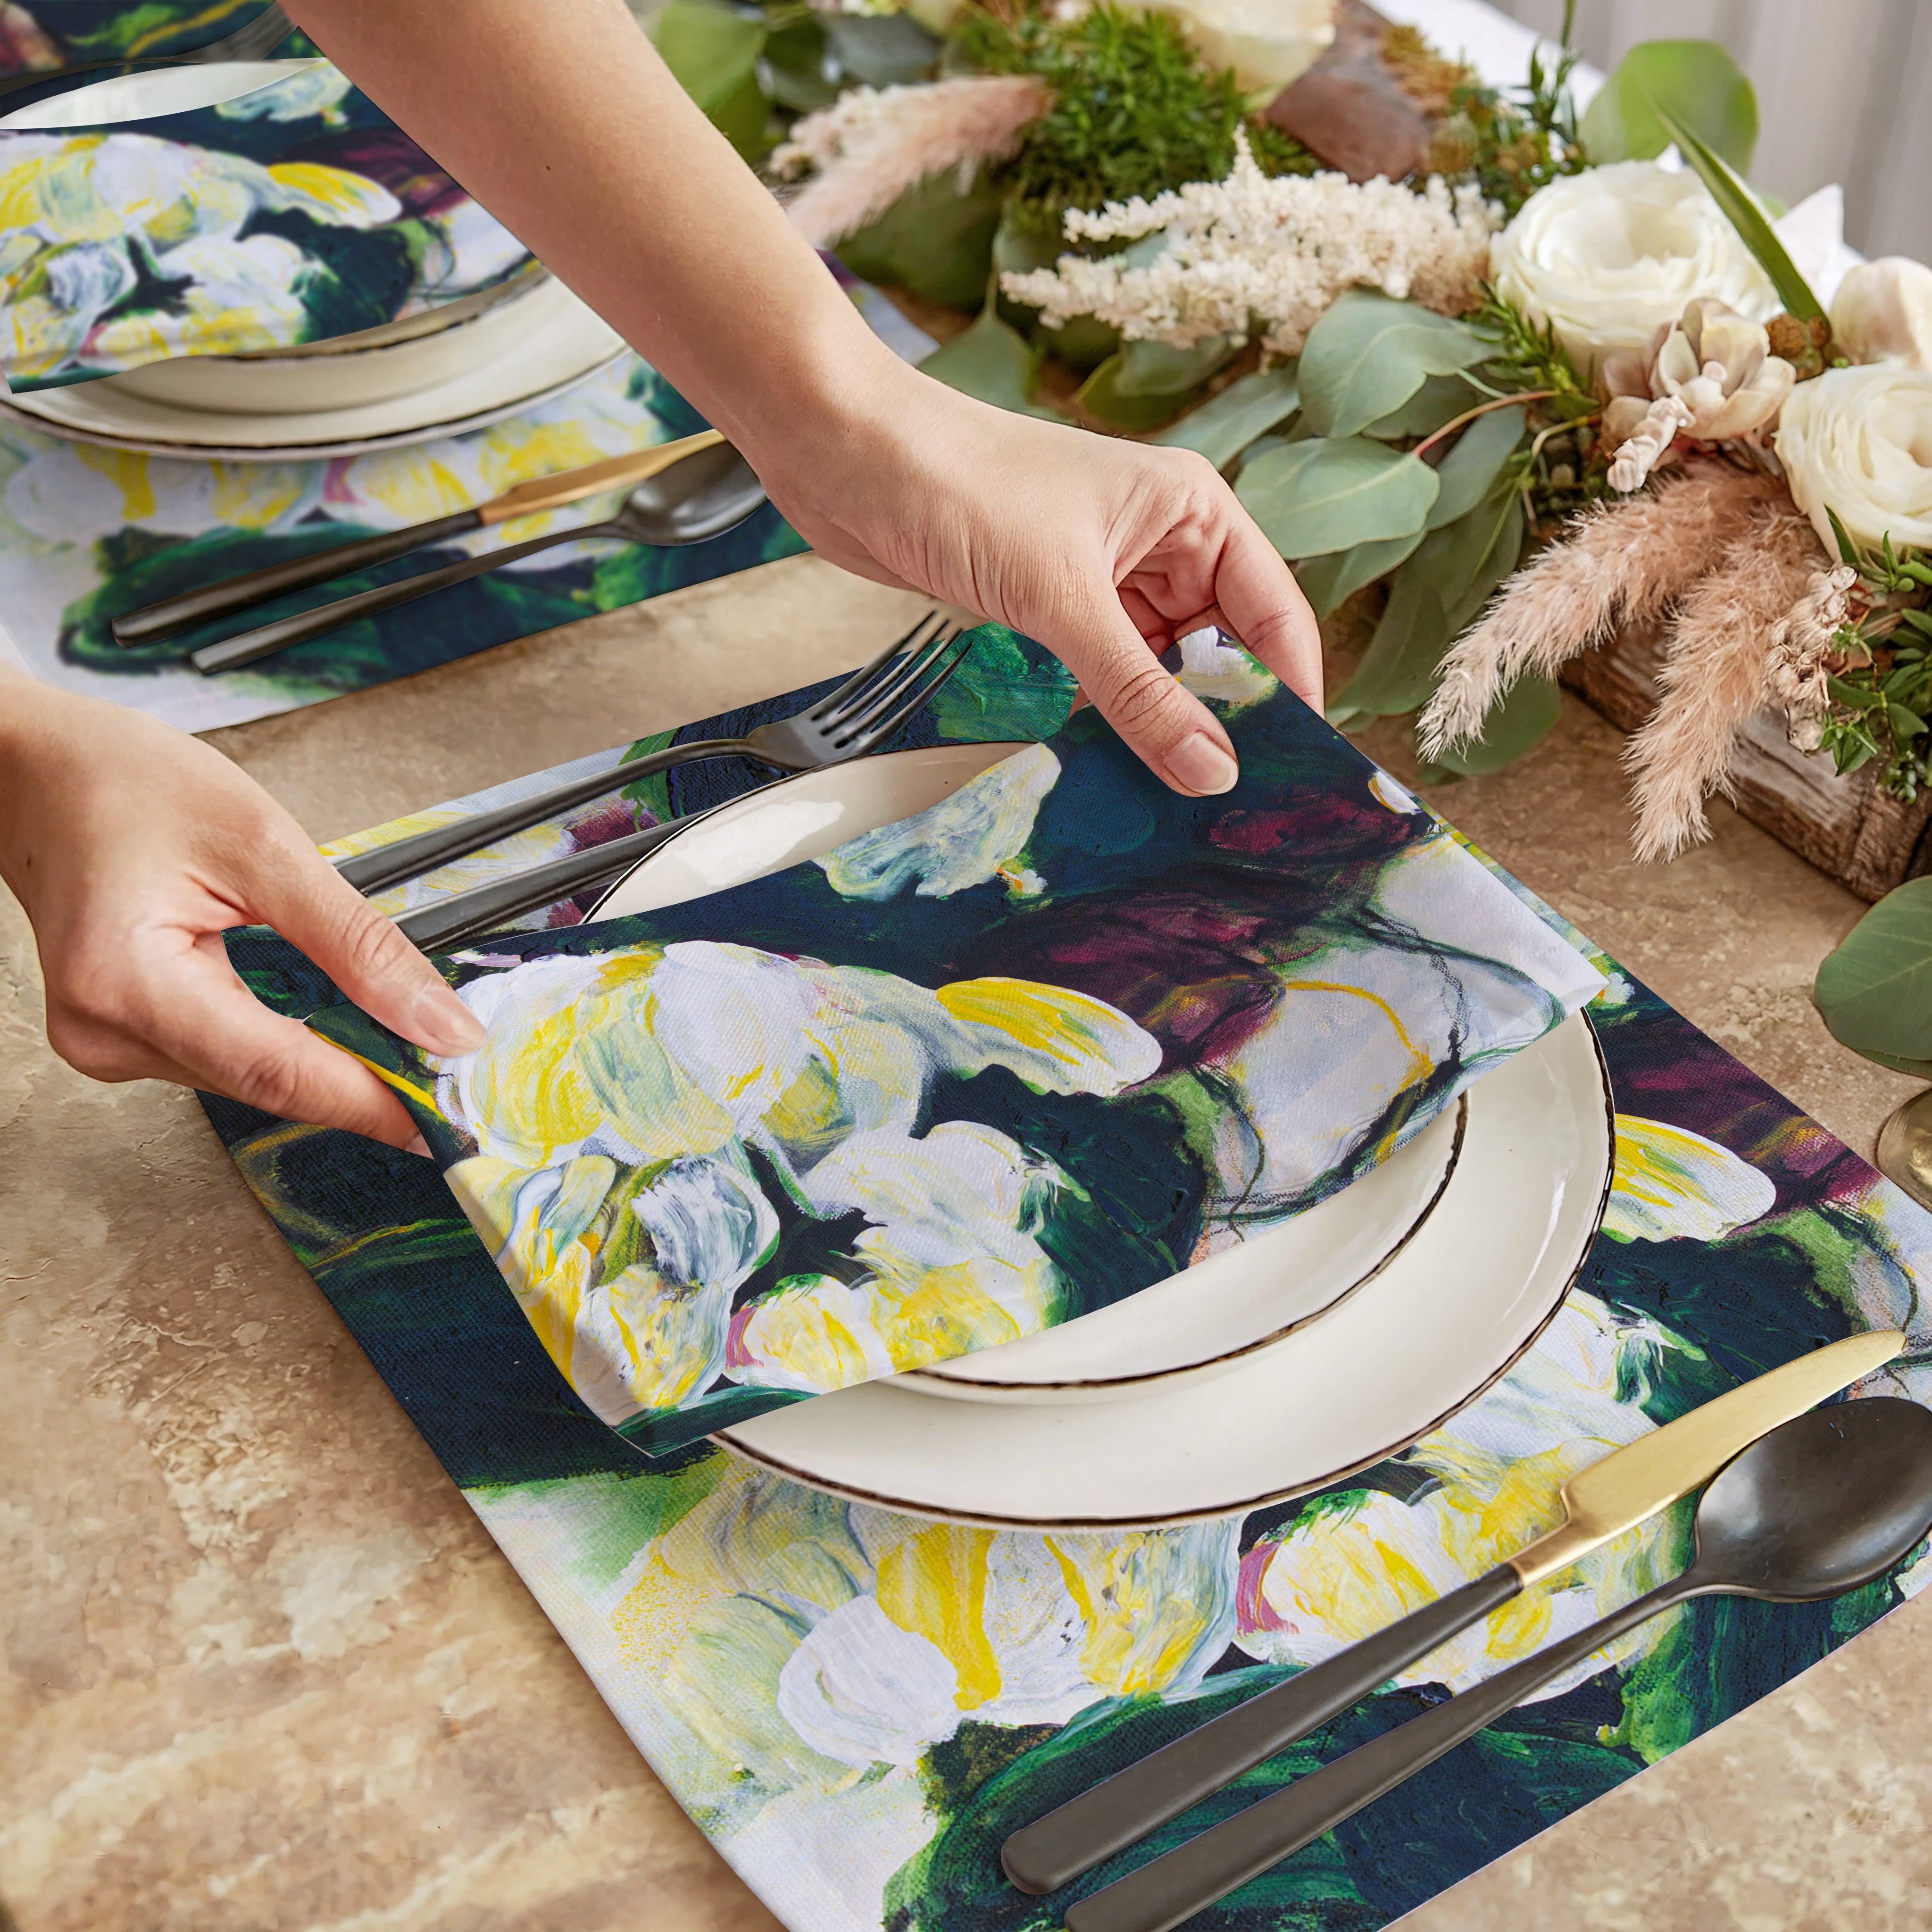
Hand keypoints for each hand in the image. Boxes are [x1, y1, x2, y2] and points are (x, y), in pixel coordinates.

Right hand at [0, 674, 483, 1143]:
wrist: (36, 770)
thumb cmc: (124, 784)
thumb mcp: (265, 846)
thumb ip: (358, 943)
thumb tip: (439, 1024)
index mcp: (130, 983)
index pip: (279, 1073)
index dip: (375, 1103)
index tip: (449, 1117)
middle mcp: (108, 1033)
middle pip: (270, 1082)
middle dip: (367, 1078)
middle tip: (454, 1072)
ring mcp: (110, 1043)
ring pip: (255, 1076)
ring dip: (331, 1057)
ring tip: (403, 1032)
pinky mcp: (125, 1035)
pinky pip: (231, 1054)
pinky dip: (291, 1036)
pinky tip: (331, 1010)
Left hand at [758, 368, 1323, 794]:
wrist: (845, 454)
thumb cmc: (959, 486)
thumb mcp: (1062, 598)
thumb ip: (1139, 691)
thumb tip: (1213, 771)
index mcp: (1192, 511)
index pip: (1273, 613)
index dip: (1291, 691)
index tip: (1303, 772)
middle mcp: (1160, 542)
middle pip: (1223, 648)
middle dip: (1230, 719)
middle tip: (1240, 808)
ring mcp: (1104, 577)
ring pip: (1163, 668)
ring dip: (1168, 724)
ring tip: (1185, 801)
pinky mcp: (1052, 606)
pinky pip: (1107, 674)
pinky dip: (1116, 715)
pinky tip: (1124, 765)